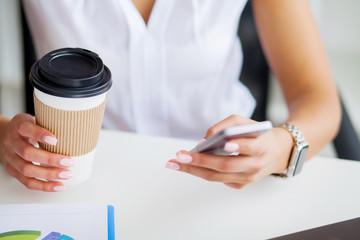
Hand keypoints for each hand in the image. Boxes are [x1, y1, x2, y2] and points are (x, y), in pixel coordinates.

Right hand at [0, 113, 73, 191]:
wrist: (7, 135)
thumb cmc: (29, 127)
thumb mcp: (37, 119)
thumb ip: (52, 123)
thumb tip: (77, 129)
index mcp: (19, 126)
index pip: (26, 129)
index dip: (40, 135)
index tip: (55, 140)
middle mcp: (12, 142)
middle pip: (27, 153)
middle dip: (50, 159)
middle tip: (69, 162)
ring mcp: (10, 158)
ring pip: (27, 169)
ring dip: (49, 174)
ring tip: (67, 174)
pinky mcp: (13, 170)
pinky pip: (27, 182)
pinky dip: (44, 186)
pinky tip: (58, 186)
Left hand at [166, 115, 292, 188]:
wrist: (278, 153)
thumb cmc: (258, 134)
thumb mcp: (246, 122)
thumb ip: (228, 125)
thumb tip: (205, 139)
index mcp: (261, 147)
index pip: (249, 148)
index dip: (237, 146)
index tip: (224, 143)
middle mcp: (255, 166)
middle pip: (225, 166)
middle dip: (200, 161)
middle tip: (180, 156)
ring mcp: (249, 178)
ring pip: (217, 177)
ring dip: (194, 170)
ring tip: (175, 163)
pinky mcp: (242, 184)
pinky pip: (219, 179)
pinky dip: (203, 172)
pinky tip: (190, 166)